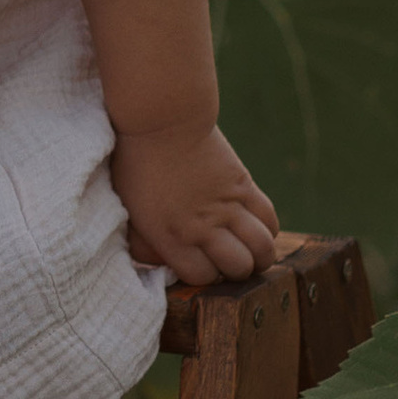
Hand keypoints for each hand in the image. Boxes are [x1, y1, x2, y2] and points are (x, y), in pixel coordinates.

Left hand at [111, 116, 278, 287]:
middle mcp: (202, 227)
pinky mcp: (243, 186)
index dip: (205, 277)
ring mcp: (226, 207)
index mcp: (170, 236)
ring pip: (262, 248)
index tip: (203, 267)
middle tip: (231, 263)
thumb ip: (143, 241)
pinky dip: (269, 230)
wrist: (162, 121)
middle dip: (237, 272)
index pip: (202, 276)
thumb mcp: (128, 210)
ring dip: (260, 256)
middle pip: (238, 267)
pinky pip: (269, 218)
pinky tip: (259, 230)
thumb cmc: (137, 163)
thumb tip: (155, 262)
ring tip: (252, 254)